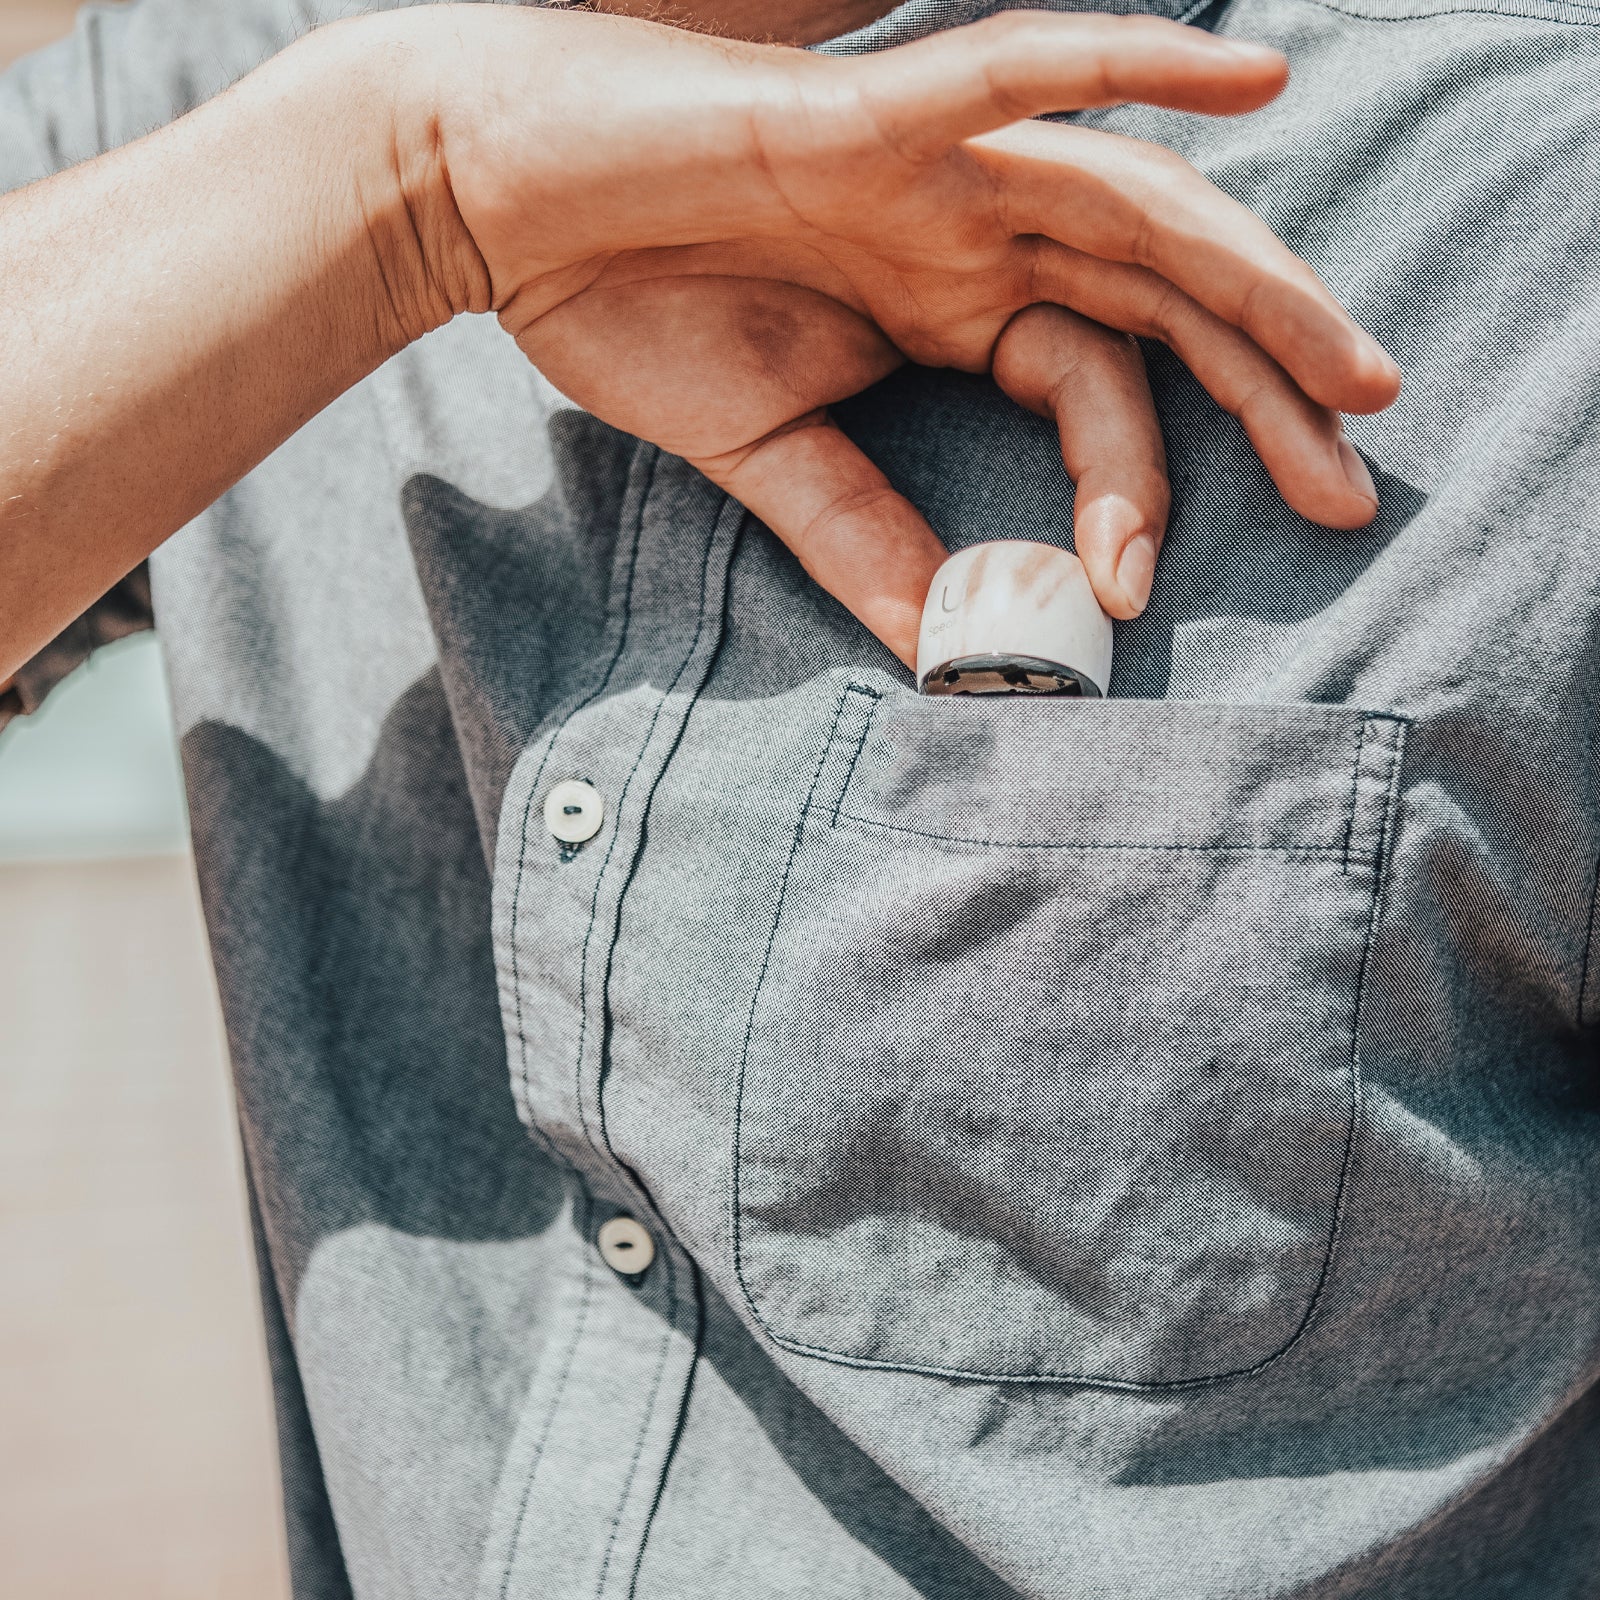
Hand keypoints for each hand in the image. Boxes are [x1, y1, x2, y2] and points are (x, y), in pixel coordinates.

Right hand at [381, 8, 1402, 662]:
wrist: (495, 205)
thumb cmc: (622, 306)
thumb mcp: (767, 451)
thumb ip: (865, 536)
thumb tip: (950, 645)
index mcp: (949, 311)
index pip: (1096, 391)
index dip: (1136, 491)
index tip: (1131, 600)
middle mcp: (968, 233)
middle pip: (1158, 301)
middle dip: (1267, 390)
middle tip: (1354, 487)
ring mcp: (933, 167)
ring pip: (1130, 206)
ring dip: (1250, 275)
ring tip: (1352, 369)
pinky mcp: (871, 113)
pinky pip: (1019, 69)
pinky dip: (1132, 67)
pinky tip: (1253, 79)